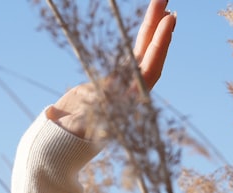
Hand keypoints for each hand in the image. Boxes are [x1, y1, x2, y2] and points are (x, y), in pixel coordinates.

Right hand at [48, 0, 175, 136]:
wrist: (64, 139)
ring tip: (163, 4)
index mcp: (129, 102)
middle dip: (159, 27)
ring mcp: (126, 83)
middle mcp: (133, 91)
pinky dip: (143, 38)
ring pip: (144, 51)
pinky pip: (134, 53)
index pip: (149, 69)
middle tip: (166, 1)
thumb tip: (87, 103)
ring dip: (153, 28)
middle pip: (151, 55)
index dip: (158, 45)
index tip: (167, 21)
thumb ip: (86, 114)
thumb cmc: (70, 135)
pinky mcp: (117, 78)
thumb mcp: (79, 125)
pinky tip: (152, 23)